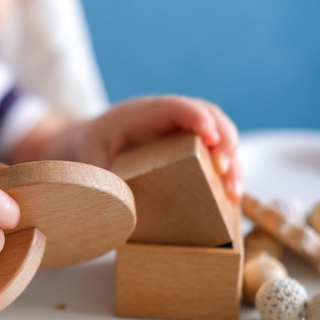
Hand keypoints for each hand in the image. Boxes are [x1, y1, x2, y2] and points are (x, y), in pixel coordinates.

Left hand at [75, 95, 241, 200]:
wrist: (85, 145)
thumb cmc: (88, 155)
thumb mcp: (89, 166)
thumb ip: (103, 184)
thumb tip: (121, 212)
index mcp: (139, 114)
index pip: (174, 107)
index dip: (197, 118)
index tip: (211, 140)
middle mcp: (166, 117)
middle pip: (207, 116)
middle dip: (224, 142)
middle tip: (227, 173)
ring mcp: (180, 129)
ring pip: (218, 133)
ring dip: (231, 160)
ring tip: (234, 191)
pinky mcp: (187, 144)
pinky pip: (214, 150)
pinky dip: (227, 169)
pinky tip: (231, 194)